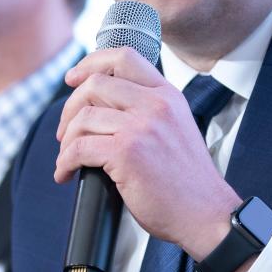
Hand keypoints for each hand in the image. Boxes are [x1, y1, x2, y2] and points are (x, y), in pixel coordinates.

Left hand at [54, 47, 240, 257]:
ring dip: (66, 140)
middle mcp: (155, 105)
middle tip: (65, 132)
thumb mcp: (176, 129)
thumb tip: (103, 107)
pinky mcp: (126, 152)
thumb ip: (148, 111)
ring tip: (67, 158)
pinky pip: (79, 148)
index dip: (91, 63)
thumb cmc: (187, 182)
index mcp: (168, 95)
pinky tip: (66, 173)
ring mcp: (141, 127)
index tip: (74, 78)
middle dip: (70, 108)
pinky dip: (65, 161)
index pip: (124, 57)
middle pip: (95, 84)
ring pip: (83, 117)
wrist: (206, 214)